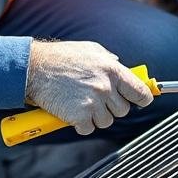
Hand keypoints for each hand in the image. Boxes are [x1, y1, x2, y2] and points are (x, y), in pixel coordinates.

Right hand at [24, 40, 153, 135]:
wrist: (34, 68)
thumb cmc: (60, 57)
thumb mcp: (90, 50)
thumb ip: (109, 59)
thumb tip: (120, 65)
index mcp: (112, 70)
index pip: (139, 91)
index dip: (143, 98)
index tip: (142, 101)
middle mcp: (106, 87)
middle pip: (123, 110)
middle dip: (111, 107)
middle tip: (95, 99)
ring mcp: (93, 103)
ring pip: (106, 121)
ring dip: (95, 116)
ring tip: (80, 102)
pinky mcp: (80, 116)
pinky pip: (88, 128)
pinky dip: (80, 124)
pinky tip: (70, 110)